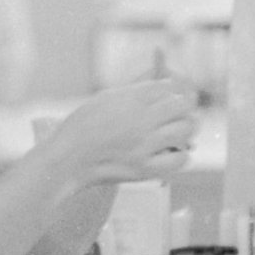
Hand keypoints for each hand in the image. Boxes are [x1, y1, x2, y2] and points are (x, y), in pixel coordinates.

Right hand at [43, 78, 200, 185]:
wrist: (68, 159)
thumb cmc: (82, 128)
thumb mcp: (105, 98)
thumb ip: (134, 92)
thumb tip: (160, 86)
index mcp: (130, 99)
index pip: (168, 87)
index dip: (172, 91)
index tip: (170, 97)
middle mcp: (141, 119)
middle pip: (183, 105)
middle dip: (184, 107)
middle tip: (177, 114)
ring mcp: (145, 144)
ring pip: (186, 129)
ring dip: (185, 128)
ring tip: (175, 132)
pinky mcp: (145, 168)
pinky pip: (180, 159)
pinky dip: (180, 155)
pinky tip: (171, 153)